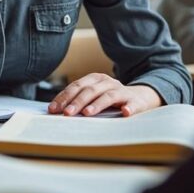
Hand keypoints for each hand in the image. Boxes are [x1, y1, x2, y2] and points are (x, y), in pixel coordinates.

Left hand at [47, 73, 162, 116]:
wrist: (140, 97)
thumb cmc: (111, 99)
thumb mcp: (94, 96)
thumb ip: (78, 100)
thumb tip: (55, 110)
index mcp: (95, 79)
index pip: (76, 86)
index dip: (64, 97)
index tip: (53, 109)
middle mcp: (107, 82)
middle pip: (89, 90)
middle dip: (76, 102)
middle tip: (66, 113)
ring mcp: (122, 91)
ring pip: (108, 96)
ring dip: (97, 105)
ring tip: (87, 113)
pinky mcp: (135, 101)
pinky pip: (132, 104)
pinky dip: (129, 108)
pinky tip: (125, 113)